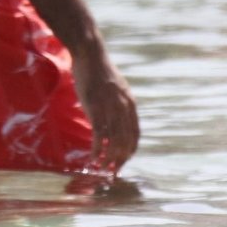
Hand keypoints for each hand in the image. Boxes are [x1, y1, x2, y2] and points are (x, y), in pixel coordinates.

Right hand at [72, 50, 138, 174]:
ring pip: (114, 141)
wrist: (91, 54)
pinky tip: (93, 159)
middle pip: (126, 141)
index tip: (123, 161)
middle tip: (114, 171)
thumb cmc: (99, 70)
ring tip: (103, 169)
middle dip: (121, 160)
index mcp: (130, 105)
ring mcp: (110, 109)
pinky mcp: (95, 109)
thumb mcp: (115, 88)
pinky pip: (99, 135)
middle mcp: (123, 109)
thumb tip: (114, 116)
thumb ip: (118, 103)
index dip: (130, 150)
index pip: (135, 134)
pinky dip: (97, 150)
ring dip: (109, 159)